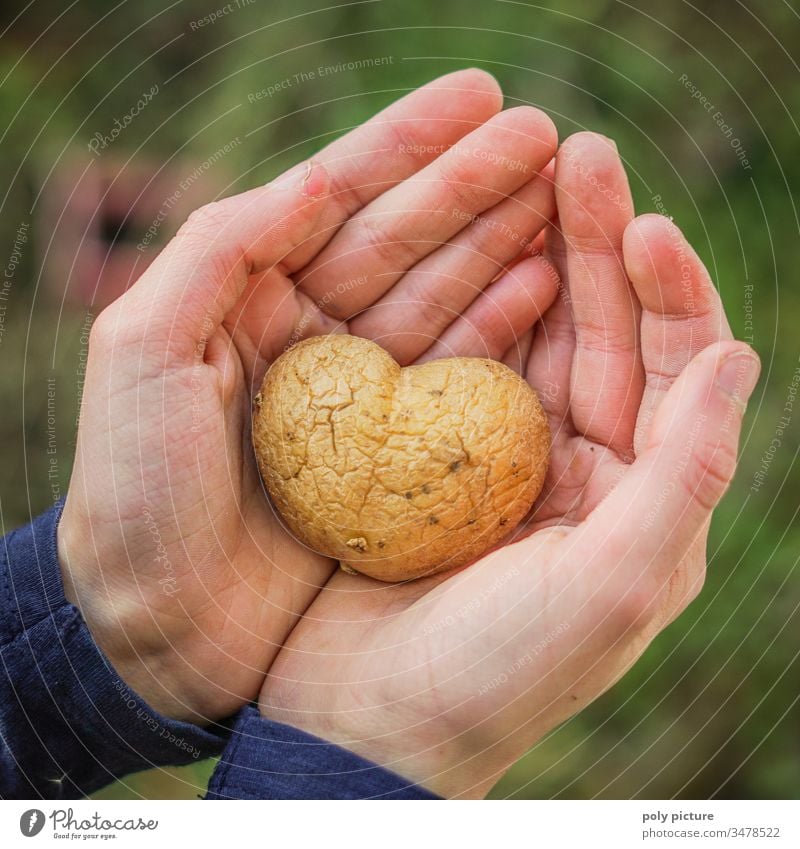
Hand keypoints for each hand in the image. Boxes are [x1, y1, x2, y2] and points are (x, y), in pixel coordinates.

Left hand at [57, 69, 558, 723]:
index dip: (408, 144)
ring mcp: (361, 393)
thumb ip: (219, 249)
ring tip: (564, 197)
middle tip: (548, 135)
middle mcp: (311, 335)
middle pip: (403, 239)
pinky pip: (457, 374)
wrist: (164, 625)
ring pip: (441, 297)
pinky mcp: (396, 452)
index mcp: (247, 298)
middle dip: (475, 184)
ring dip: (503, 245)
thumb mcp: (143, 350)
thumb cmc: (138, 493)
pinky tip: (547, 286)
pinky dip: (503, 326)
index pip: (336, 200)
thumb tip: (316, 177)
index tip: (481, 95)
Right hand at [258, 133, 759, 796]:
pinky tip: (462, 258)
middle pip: (604, 334)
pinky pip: (462, 363)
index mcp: (642, 495)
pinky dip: (465, 310)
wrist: (374, 725)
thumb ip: (685, 478)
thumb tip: (739, 357)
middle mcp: (585, 466)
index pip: (675, 371)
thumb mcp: (613, 587)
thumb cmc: (497, 674)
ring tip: (526, 178)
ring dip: (535, 259)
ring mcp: (507, 453)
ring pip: (534, 336)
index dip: (669, 293)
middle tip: (579, 154)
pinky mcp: (436, 453)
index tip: (646, 224)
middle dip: (599, 246)